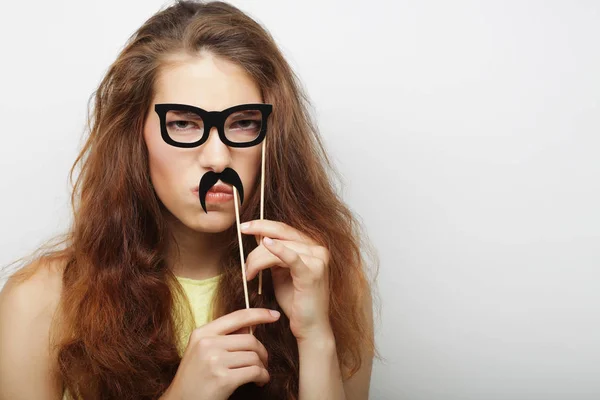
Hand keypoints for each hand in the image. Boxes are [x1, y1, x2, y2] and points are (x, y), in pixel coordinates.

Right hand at [163, 308, 279, 399]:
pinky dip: (262, 377)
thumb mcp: (201, 350)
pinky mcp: (223, 379)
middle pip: (250, 339)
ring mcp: (214, 361)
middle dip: (262, 352)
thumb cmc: (194, 377)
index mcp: (202, 333)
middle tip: (263, 362)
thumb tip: (251, 326)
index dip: (259, 314)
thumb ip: (223, 337)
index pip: (237, 316)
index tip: (274, 315)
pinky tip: (259, 381)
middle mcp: (207, 344)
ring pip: (254, 356)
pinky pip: (254, 372)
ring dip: (262, 366)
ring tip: (260, 374)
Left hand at [240, 219, 331, 340]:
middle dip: (259, 231)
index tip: (245, 225)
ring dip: (257, 258)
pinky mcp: (312, 272)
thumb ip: (273, 255)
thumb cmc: (295, 302)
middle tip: (241, 230)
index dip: (264, 224)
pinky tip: (265, 244)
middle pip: (281, 234)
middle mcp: (318, 249)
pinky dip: (277, 250)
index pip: (285, 229)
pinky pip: (291, 257)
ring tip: (248, 273)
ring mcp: (318, 260)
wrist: (309, 327)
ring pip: (278, 247)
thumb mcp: (280, 272)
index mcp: (312, 247)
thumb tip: (260, 236)